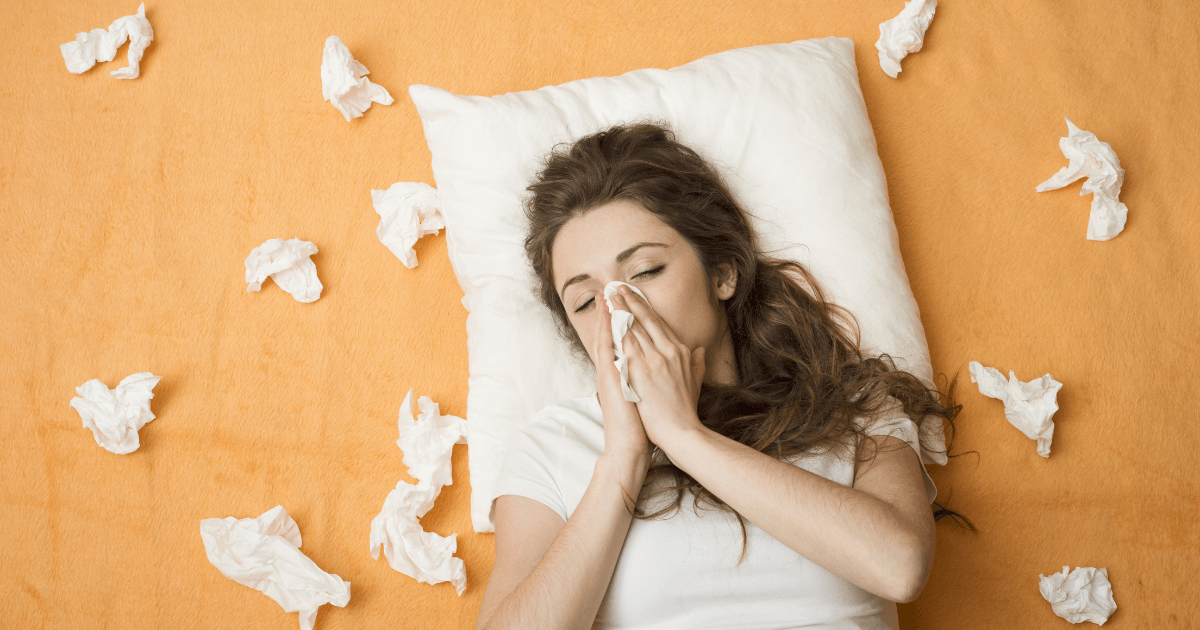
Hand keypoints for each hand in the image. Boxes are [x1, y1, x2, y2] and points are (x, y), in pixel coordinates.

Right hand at [592, 291, 651, 478]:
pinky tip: (608, 317)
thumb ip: (654, 377)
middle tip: (609, 290)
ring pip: (605, 339)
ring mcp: (608, 374)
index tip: (624, 302)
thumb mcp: (647, 395)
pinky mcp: (609, 380)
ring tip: (605, 296)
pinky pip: (606, 350)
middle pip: (611, 335)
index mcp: (622, 372)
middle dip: (611, 312)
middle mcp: (612, 370)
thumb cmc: (641, 423)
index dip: (621, 320)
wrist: (629, 444)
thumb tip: (670, 364)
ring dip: (605, 316)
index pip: (621, 340)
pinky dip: (607, 333)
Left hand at [609, 285, 706, 449]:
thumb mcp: (696, 382)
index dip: (645, 308)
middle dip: (630, 302)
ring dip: (620, 311)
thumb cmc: (685, 411)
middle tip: (617, 288)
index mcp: (679, 352)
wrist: (681, 432)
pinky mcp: (641, 372)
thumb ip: (697, 363)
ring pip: (633, 328)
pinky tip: (608, 319)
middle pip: (645, 321)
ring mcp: (653, 360)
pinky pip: (625, 345)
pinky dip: (617, 330)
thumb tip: (700, 349)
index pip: (658, 324)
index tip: (634, 296)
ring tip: (610, 297)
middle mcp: (667, 352)